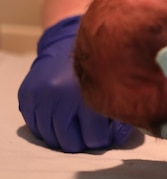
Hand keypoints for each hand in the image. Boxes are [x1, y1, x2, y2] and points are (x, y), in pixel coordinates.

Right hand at [18, 15, 132, 151]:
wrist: (69, 35)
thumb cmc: (100, 60)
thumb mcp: (114, 82)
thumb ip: (119, 107)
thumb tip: (127, 134)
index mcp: (85, 94)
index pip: (94, 137)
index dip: (105, 139)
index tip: (111, 134)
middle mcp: (58, 97)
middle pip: (72, 143)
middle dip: (86, 141)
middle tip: (95, 133)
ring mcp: (40, 97)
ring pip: (52, 139)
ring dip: (67, 137)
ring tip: (80, 127)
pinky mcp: (27, 95)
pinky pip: (36, 128)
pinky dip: (50, 129)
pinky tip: (63, 120)